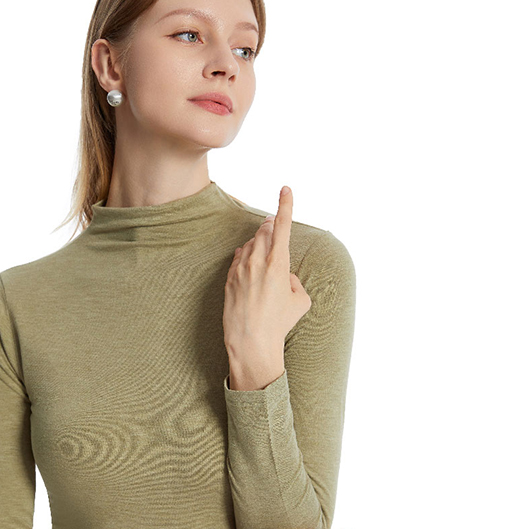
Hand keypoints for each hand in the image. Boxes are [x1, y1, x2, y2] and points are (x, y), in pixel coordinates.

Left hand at [223, 186, 311, 378]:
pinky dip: (245, 256)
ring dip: (259, 242)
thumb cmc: (279, 323)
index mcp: (278, 263)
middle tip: (274, 222)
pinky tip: (248, 260)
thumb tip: (284, 274)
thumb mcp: (300, 300)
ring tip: (265, 252)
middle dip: (271, 224)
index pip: (283, 226)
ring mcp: (240, 269)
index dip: (285, 205)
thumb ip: (294, 279)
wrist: (250, 341)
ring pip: (250, 244)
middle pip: (264, 231)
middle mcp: (257, 261)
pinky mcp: (229, 278)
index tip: (285, 188)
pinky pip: (238, 258)